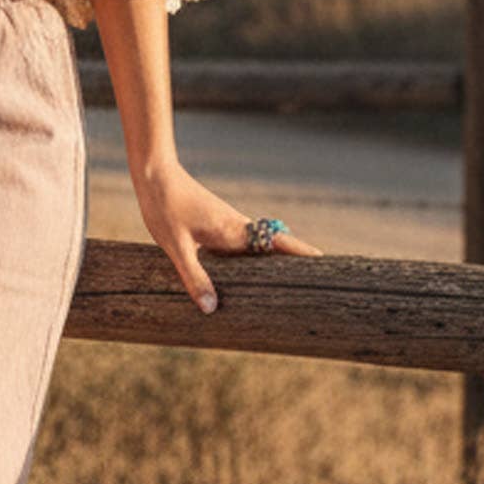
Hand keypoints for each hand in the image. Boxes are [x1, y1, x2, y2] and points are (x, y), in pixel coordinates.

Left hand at [133, 155, 323, 310]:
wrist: (155, 174)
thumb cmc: (165, 207)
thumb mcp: (176, 246)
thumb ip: (194, 277)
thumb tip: (212, 309)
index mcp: (235, 232)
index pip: (280, 243)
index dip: (304, 254)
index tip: (328, 266)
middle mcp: (238, 228)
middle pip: (276, 247)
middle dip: (296, 263)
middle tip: (317, 284)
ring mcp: (228, 226)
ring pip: (259, 248)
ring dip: (274, 263)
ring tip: (288, 287)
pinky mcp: (216, 226)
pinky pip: (241, 247)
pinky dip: (251, 260)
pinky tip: (246, 275)